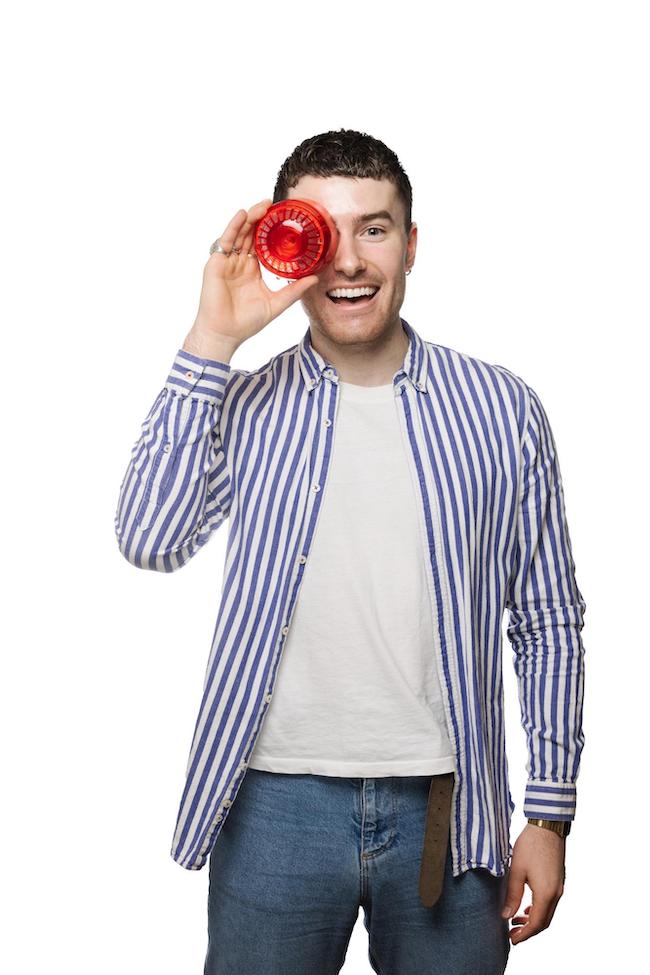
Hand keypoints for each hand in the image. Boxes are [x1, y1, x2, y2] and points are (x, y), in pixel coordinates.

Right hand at [186, 198, 319, 354]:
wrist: (225, 334)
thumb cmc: (246, 323)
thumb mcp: (277, 303)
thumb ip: (294, 290)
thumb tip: (316, 278)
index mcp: (252, 270)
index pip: (261, 243)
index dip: (270, 230)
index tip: (283, 218)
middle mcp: (239, 262)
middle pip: (250, 234)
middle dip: (261, 218)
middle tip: (274, 204)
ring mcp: (227, 262)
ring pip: (239, 233)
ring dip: (250, 218)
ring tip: (263, 205)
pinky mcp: (216, 264)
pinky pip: (225, 241)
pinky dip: (233, 227)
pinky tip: (243, 215)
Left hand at [501, 824, 565, 945]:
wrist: (547, 827)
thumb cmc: (530, 846)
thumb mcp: (516, 871)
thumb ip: (512, 895)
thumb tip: (506, 915)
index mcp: (546, 893)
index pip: (536, 923)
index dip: (524, 934)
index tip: (512, 940)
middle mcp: (556, 893)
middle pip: (544, 921)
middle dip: (529, 931)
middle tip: (512, 934)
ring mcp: (559, 887)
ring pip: (548, 912)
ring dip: (533, 920)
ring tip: (516, 920)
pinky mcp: (558, 880)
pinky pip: (550, 902)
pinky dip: (538, 909)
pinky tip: (526, 907)